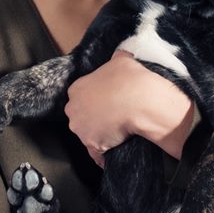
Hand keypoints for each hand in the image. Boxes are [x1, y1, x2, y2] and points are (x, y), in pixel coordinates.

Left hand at [64, 50, 193, 166]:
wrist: (140, 101)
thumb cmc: (130, 79)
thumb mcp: (122, 60)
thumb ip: (116, 59)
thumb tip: (121, 56)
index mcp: (77, 88)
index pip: (80, 97)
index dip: (94, 100)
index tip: (105, 103)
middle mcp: (73, 109)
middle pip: (80, 116)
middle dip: (92, 118)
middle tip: (111, 117)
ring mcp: (81, 128)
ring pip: (87, 134)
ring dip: (98, 135)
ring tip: (116, 133)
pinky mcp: (92, 144)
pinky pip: (96, 153)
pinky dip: (103, 156)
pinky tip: (112, 154)